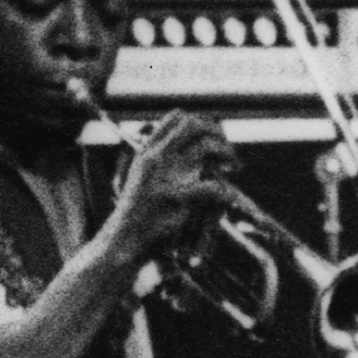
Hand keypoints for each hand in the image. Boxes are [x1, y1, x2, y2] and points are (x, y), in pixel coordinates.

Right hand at [100, 115, 245, 273]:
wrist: (123, 240)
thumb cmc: (138, 212)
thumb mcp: (142, 177)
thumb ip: (162, 161)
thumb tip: (193, 149)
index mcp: (147, 151)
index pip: (176, 117)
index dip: (201, 122)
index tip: (213, 137)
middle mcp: (156, 157)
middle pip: (193, 125)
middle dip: (217, 133)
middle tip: (228, 151)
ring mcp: (166, 176)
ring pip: (205, 146)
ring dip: (227, 153)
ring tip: (234, 166)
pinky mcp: (177, 199)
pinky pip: (212, 186)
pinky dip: (226, 190)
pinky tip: (229, 196)